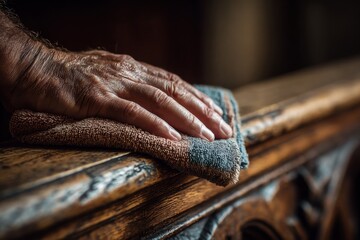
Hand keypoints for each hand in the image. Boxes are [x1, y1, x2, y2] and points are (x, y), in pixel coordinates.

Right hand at [4, 47, 232, 140]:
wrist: (35, 70)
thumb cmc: (70, 77)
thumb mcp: (107, 76)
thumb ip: (130, 85)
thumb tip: (152, 100)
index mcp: (133, 68)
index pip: (174, 83)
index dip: (197, 98)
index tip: (216, 113)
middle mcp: (129, 73)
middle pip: (175, 91)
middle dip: (203, 111)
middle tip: (224, 128)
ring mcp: (114, 85)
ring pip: (160, 101)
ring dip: (187, 119)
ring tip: (208, 136)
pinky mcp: (98, 99)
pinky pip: (132, 113)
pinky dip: (155, 125)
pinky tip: (173, 138)